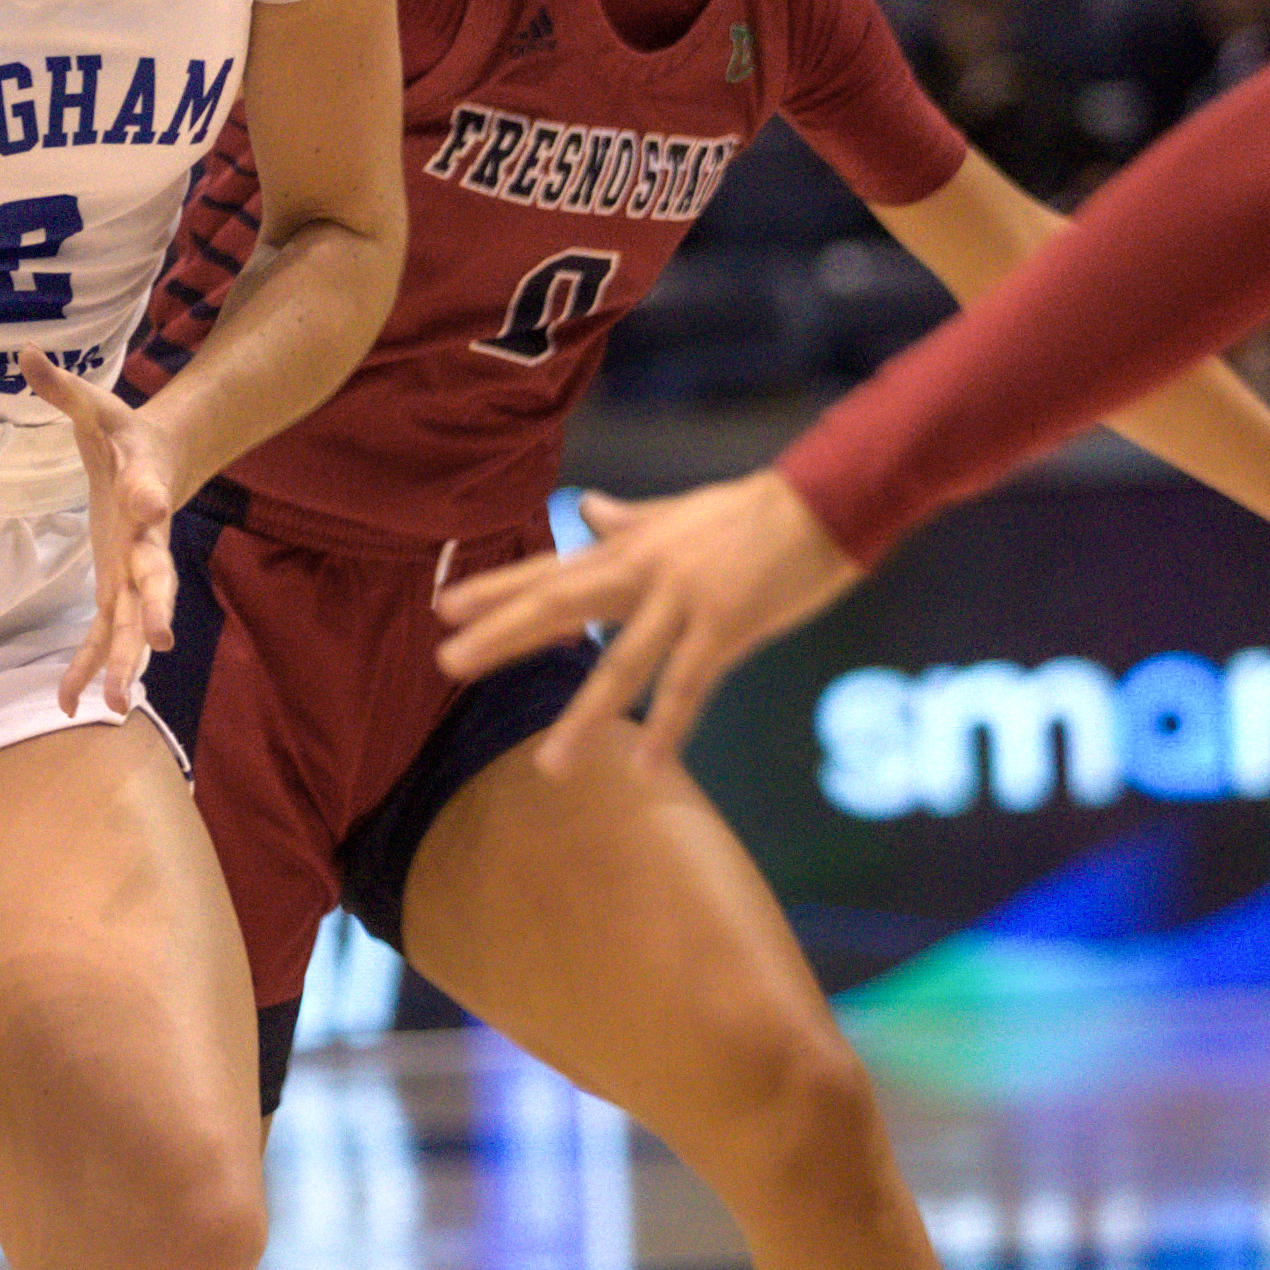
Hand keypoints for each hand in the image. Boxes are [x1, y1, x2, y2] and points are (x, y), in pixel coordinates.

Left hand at [24, 358, 180, 718]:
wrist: (160, 461)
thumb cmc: (123, 435)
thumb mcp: (94, 407)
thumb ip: (62, 388)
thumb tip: (25, 352)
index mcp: (145, 488)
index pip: (150, 492)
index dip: (149, 498)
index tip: (150, 506)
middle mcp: (146, 540)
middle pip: (155, 579)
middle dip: (154, 609)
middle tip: (159, 639)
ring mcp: (132, 572)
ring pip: (131, 622)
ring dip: (123, 661)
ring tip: (112, 704)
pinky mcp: (114, 588)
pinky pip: (100, 635)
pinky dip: (84, 668)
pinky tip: (70, 707)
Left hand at [432, 470, 859, 771]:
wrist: (824, 501)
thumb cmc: (754, 512)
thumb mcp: (679, 512)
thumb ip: (629, 519)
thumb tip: (587, 508)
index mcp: (630, 547)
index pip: (550, 569)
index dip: (496, 589)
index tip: (445, 606)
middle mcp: (643, 571)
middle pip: (559, 605)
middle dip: (501, 635)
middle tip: (446, 662)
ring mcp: (682, 599)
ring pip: (620, 664)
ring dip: (583, 717)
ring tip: (549, 766)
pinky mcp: (725, 625)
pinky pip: (689, 685)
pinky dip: (668, 728)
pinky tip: (646, 768)